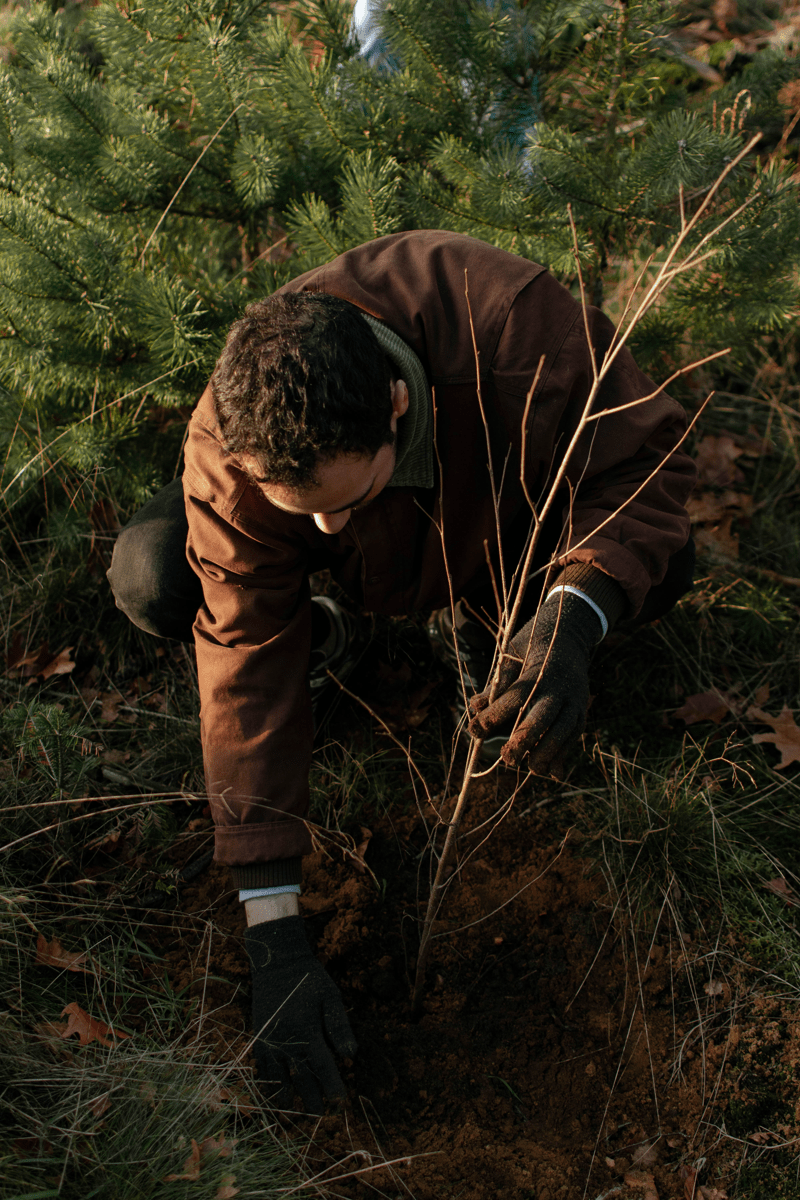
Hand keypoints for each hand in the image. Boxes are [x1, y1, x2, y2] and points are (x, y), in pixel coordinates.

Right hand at [245, 915, 356, 1112]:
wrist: (277, 961)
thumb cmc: (309, 978)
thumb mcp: (330, 997)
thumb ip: (340, 1026)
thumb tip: (351, 1054)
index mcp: (307, 1031)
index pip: (323, 1068)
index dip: (332, 1087)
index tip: (340, 1103)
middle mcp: (286, 1040)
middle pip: (300, 1079)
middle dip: (311, 1099)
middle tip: (321, 1115)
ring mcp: (269, 1040)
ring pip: (277, 1078)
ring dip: (286, 1098)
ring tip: (294, 1115)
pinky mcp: (258, 1037)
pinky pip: (261, 1067)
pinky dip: (267, 1083)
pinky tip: (273, 1093)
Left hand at [467, 592, 602, 774]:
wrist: (569, 636)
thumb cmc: (531, 647)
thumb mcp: (511, 655)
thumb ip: (496, 683)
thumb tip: (474, 707)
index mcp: (538, 671)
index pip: (515, 697)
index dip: (494, 714)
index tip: (474, 729)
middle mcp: (559, 687)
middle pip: (543, 716)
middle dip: (525, 739)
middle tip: (508, 759)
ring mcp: (575, 699)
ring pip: (564, 729)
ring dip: (548, 752)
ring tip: (533, 769)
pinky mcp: (582, 710)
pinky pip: (574, 735)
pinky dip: (564, 753)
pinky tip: (554, 772)